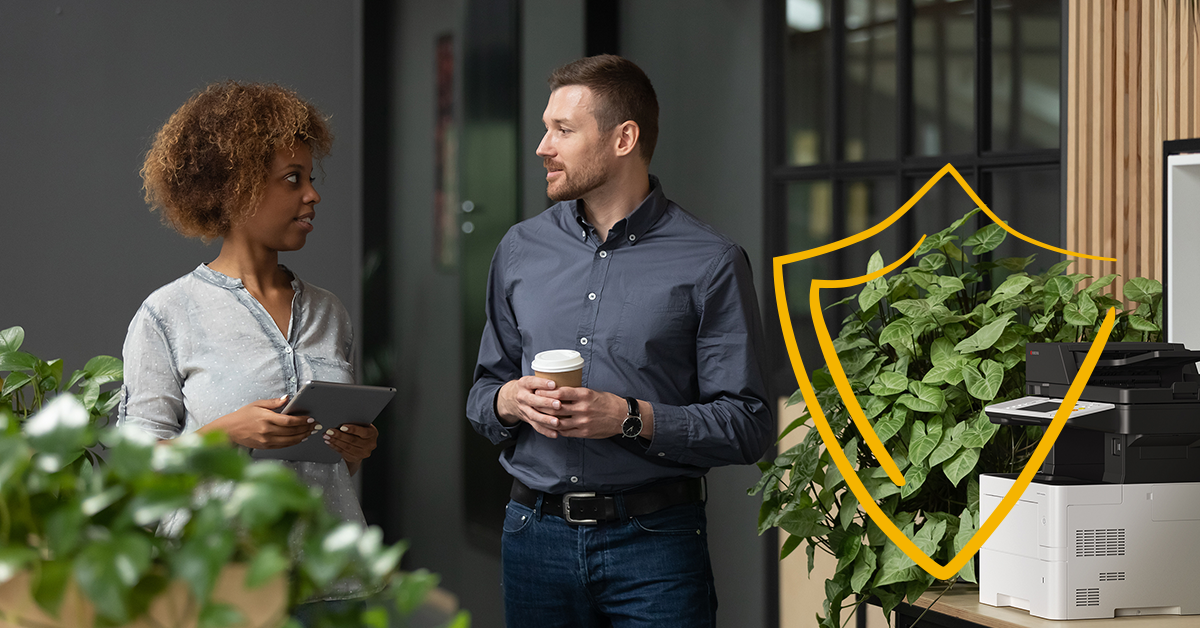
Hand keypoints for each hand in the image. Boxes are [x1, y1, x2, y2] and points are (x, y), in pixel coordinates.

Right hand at [201, 396, 318, 448]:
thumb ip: (274, 402)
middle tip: (314, 425)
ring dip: (302, 436)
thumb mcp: (257, 404)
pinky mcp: (265, 447)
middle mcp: (266, 431)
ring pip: (289, 441)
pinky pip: (283, 446)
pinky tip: (300, 438)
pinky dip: (294, 442)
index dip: (301, 420)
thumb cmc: (243, 416)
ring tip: (310, 432)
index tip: (309, 418)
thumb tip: (287, 398)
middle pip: (291, 431)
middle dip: (305, 428)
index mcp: (265, 418)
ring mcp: (266, 441)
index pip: (288, 421)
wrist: (229, 430)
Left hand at [325, 423, 377, 474]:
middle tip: (329, 431)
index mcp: (373, 433)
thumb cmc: (360, 430)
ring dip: (335, 441)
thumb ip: (354, 424)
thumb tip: (339, 422)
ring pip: (347, 447)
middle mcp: (370, 444)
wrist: (362, 444)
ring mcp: (363, 453)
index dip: (352, 429)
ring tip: (327, 436)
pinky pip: (343, 452)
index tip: (342, 427)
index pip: (363, 432)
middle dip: (339, 435)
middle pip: (353, 440)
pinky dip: (335, 447)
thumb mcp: (361, 425)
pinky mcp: (355, 458)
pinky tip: (329, 442)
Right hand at [496, 376, 571, 437]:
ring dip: (546, 420)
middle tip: (559, 404)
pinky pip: (536, 426)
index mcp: (524, 384)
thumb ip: (543, 380)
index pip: (532, 382)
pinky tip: (555, 433)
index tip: (554, 384)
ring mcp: (524, 409)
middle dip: (546, 403)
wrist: (509, 399)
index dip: (543, 383)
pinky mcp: (527, 419)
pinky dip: (546, 431)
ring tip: (557, 422)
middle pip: (533, 400)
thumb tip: (567, 378)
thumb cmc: (527, 387)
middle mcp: (522, 397)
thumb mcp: (531, 380)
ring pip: (535, 415)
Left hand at [533, 386, 626, 438]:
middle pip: (556, 408)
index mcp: (584, 395)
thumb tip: (559, 392)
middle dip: (542, 405)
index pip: (560, 392)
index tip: (538, 390)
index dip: (546, 392)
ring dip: (547, 419)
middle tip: (533, 402)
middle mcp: (582, 408)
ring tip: (539, 416)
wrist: (623, 417)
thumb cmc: (608, 402)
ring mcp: (582, 422)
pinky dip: (556, 429)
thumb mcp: (592, 392)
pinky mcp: (584, 433)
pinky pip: (565, 432)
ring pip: (558, 421)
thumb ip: (577, 393)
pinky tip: (551, 426)